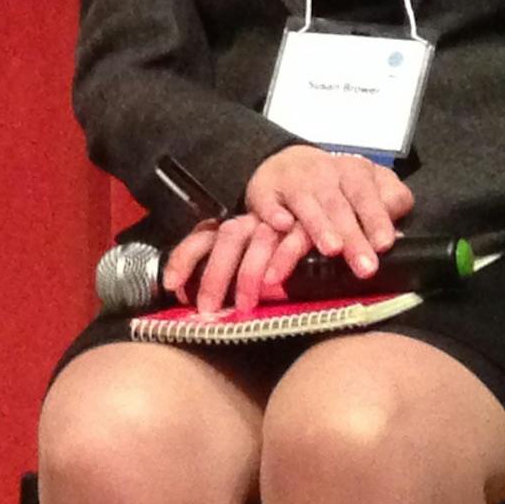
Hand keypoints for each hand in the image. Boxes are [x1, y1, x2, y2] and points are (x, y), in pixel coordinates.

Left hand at [162, 214, 312, 313]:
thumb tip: (207, 303)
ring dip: (247, 273)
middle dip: (214, 275)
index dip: (182, 259)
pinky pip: (295, 241)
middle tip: (206, 308)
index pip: (203, 238)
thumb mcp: (257, 255)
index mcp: (238, 228)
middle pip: (228, 239)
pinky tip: (275, 280)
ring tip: (242, 305)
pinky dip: (283, 259)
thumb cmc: (287, 240)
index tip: (171, 285)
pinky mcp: (312, 226)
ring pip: (259, 240)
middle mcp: (256, 221)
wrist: (332, 195)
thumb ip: (236, 275)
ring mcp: (284, 221)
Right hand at [243, 145, 412, 276]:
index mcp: (354, 172)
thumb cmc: (335, 186)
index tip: (384, 244)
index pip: (367, 195)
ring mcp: (292, 180)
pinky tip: (281, 225)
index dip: (376, 219)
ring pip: (307, 204)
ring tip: (331, 250)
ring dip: (319, 226)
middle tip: (365, 267)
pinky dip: (273, 213)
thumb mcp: (366, 188)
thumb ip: (383, 210)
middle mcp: (324, 173)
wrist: (287, 160)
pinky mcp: (263, 190)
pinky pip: (267, 202)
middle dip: (352, 236)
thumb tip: (388, 241)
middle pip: (339, 206)